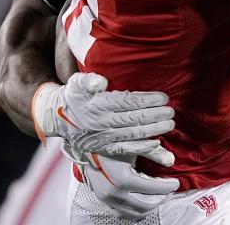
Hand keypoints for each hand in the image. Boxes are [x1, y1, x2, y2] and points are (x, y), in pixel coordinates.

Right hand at [32, 72, 174, 164]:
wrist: (58, 117)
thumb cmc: (74, 95)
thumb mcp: (77, 82)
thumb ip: (88, 80)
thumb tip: (101, 81)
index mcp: (96, 105)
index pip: (126, 103)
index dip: (147, 100)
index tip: (164, 97)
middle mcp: (100, 123)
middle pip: (133, 119)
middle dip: (155, 115)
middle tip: (171, 111)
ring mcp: (102, 138)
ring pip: (131, 134)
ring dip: (153, 130)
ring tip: (170, 124)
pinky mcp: (103, 148)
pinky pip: (124, 150)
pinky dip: (141, 148)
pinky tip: (156, 143)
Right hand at [76, 151, 178, 219]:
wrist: (83, 146)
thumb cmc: (109, 142)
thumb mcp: (132, 144)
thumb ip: (154, 153)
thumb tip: (171, 161)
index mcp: (123, 180)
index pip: (154, 190)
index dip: (168, 187)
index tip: (176, 183)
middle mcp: (114, 193)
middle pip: (145, 206)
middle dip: (160, 199)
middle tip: (168, 189)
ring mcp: (106, 198)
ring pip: (133, 212)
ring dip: (148, 205)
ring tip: (158, 194)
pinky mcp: (102, 199)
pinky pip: (122, 211)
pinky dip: (135, 207)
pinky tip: (142, 197)